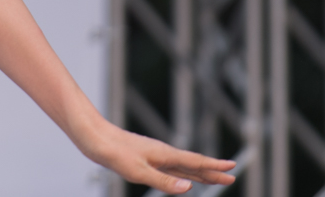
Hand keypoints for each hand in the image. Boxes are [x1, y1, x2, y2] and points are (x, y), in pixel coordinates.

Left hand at [84, 121, 236, 193]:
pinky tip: (181, 175)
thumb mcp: (138, 171)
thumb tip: (189, 188)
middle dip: (211, 171)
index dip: (213, 167)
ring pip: (181, 166)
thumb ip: (163, 181)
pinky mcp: (144, 157)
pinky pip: (169, 167)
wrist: (93, 137)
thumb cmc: (113, 152)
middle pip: (192, 164)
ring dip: (198, 172)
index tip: (232, 168)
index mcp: (164, 155)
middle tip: (231, 176)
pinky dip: (181, 172)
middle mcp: (162, 153)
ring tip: (213, 177)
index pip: (194, 162)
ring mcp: (153, 155)